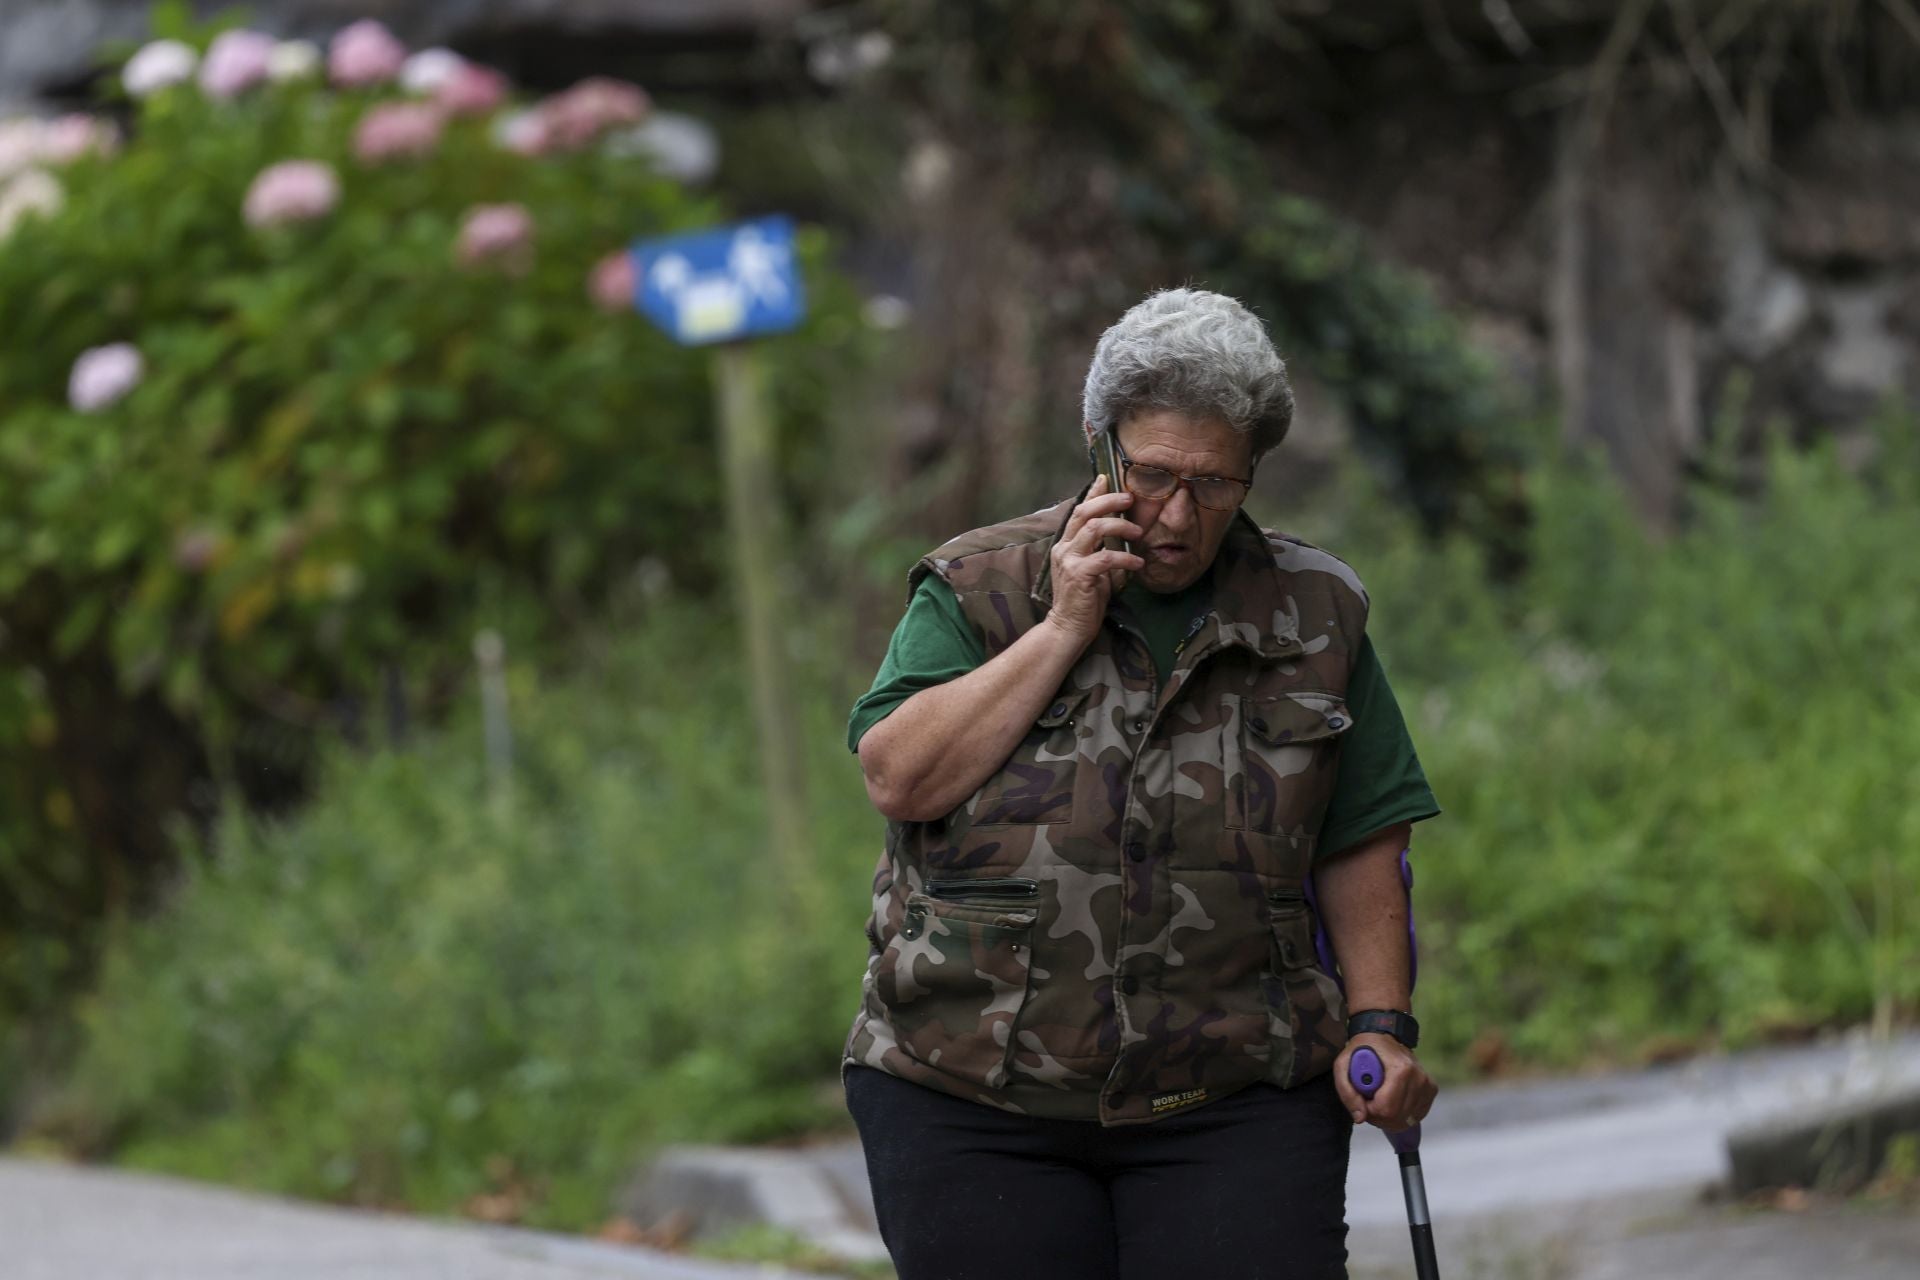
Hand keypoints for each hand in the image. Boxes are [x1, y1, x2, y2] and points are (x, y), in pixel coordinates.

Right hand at [1042, 474, 1144, 646]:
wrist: (1068, 628)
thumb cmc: (1085, 600)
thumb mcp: (1094, 568)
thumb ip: (1101, 549)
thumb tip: (1121, 533)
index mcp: (1066, 544)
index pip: (1079, 510)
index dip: (1093, 492)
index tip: (1108, 477)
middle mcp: (1064, 548)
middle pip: (1085, 512)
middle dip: (1109, 500)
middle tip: (1130, 498)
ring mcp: (1069, 561)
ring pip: (1094, 529)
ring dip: (1120, 526)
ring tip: (1138, 532)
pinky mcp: (1079, 575)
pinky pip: (1105, 558)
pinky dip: (1124, 557)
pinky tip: (1138, 563)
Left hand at [1333, 1033, 1436, 1131]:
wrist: (1382, 1036)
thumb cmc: (1361, 1050)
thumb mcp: (1342, 1065)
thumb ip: (1347, 1093)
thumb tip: (1360, 1118)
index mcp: (1400, 1070)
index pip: (1387, 1109)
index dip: (1370, 1111)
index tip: (1364, 1100)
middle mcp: (1419, 1078)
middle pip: (1398, 1117)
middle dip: (1379, 1116)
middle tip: (1369, 1101)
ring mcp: (1428, 1084)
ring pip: (1407, 1120)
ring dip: (1390, 1116)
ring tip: (1380, 1098)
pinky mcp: (1431, 1089)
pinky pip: (1416, 1116)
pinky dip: (1402, 1114)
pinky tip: (1393, 1101)